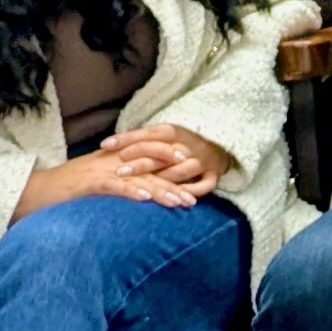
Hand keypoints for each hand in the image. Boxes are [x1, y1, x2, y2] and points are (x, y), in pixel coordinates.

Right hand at [14, 145, 206, 217]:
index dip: (173, 161)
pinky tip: (145, 198)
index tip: (194, 172)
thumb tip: (145, 188)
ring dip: (160, 190)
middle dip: (174, 180)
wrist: (33, 192)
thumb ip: (120, 179)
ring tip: (180, 201)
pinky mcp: (86, 184)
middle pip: (150, 166)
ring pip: (137, 177)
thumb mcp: (97, 179)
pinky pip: (113, 186)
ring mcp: (99, 170)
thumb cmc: (66, 190)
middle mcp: (111, 160)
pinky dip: (130, 190)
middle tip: (195, 195)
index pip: (150, 154)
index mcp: (115, 157)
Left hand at [97, 123, 234, 191]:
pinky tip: (177, 199)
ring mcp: (204, 159)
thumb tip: (109, 145)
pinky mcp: (215, 173)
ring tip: (143, 188)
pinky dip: (192, 190)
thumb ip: (145, 139)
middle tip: (118, 170)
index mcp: (177, 131)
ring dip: (163, 178)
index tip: (106, 145)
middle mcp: (190, 145)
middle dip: (140, 162)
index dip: (128, 138)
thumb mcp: (168, 134)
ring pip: (183, 170)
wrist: (225, 142)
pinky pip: (205, 184)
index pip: (150, 133)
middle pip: (162, 152)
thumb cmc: (187, 140)